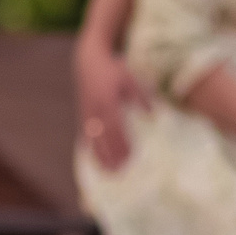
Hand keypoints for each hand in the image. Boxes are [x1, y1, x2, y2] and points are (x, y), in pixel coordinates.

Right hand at [75, 41, 149, 170]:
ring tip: (112, 172)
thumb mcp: (130, 78)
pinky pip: (86, 137)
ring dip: (102, 156)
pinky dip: (92, 150)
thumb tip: (153, 114)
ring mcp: (86, 114)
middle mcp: (95, 109)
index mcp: (107, 101)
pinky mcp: (82, 116)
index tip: (131, 156)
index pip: (115, 126)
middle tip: (124, 170)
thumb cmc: (113, 70)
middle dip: (113, 153)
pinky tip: (99, 164)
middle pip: (104, 137)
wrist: (87, 62)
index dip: (122, 142)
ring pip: (93, 140)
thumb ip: (142, 96)